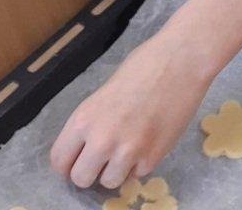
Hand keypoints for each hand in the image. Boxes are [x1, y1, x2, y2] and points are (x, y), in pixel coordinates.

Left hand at [50, 23, 213, 189]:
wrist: (183, 58)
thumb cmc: (145, 64)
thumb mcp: (106, 91)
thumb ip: (94, 121)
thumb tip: (87, 147)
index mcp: (84, 118)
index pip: (58, 161)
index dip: (68, 162)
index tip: (78, 159)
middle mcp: (102, 140)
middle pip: (81, 179)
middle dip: (91, 170)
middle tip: (103, 157)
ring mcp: (128, 151)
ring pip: (109, 182)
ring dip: (116, 169)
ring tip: (128, 148)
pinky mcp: (153, 157)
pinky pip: (137, 174)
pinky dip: (141, 162)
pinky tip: (149, 140)